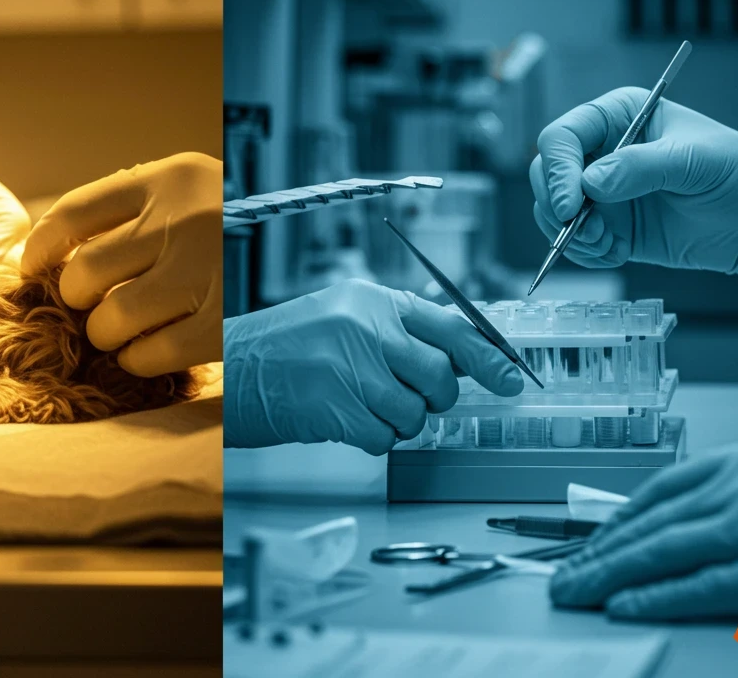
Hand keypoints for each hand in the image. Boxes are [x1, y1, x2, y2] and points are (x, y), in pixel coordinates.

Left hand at [21, 152, 221, 376]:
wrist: (322, 250)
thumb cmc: (243, 223)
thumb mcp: (197, 187)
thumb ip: (138, 205)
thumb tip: (56, 247)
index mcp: (171, 177)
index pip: (74, 212)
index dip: (41, 248)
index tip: (34, 267)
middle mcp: (183, 219)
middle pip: (84, 273)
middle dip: (78, 299)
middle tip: (94, 304)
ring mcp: (203, 272)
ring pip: (109, 319)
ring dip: (105, 333)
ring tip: (120, 329)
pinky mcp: (221, 324)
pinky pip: (147, 354)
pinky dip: (136, 359)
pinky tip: (146, 351)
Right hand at [223, 279, 524, 454]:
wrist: (227, 369)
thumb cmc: (285, 348)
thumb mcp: (342, 317)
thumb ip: (396, 329)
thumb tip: (460, 357)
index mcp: (371, 300)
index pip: (450, 325)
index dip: (487, 356)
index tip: (510, 378)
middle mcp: (364, 327)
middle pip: (440, 374)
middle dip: (433, 396)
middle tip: (405, 394)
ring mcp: (349, 367)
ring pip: (415, 412)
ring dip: (399, 420)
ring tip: (363, 404)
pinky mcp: (335, 408)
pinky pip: (385, 437)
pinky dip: (372, 437)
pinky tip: (346, 420)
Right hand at [530, 87, 737, 304]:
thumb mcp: (694, 161)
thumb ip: (641, 168)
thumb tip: (591, 183)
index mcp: (619, 116)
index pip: (564, 136)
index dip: (559, 169)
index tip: (570, 202)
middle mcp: (603, 151)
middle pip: (547, 173)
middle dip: (556, 205)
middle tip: (580, 229)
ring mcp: (603, 191)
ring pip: (551, 209)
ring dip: (569, 234)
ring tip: (606, 244)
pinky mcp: (609, 226)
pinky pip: (573, 241)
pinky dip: (584, 252)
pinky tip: (615, 253)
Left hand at [551, 428, 737, 621]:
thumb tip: (716, 503)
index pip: (664, 489)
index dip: (622, 515)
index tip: (593, 536)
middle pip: (651, 522)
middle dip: (599, 549)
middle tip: (561, 572)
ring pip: (662, 551)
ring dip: (609, 572)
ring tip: (573, 590)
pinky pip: (701, 586)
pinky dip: (655, 596)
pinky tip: (623, 604)